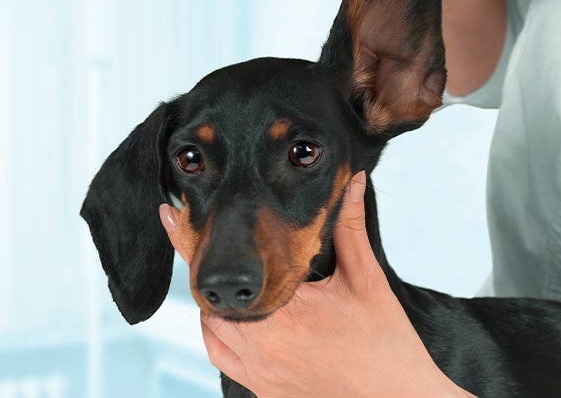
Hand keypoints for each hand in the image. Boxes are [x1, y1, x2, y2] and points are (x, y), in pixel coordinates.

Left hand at [159, 172, 471, 396]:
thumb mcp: (368, 281)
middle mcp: (265, 346)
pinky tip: (232, 320)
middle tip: (206, 242)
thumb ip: (351, 228)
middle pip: (210, 300)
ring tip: (223, 279)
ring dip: (211, 303)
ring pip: (211, 331)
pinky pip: (223, 361)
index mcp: (288, 313)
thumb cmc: (388, 347)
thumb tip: (353, 183)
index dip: (193, 241)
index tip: (172, 216)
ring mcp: (261, 373)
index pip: (225, 271)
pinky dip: (219, 336)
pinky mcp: (265, 392)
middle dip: (206, 270)